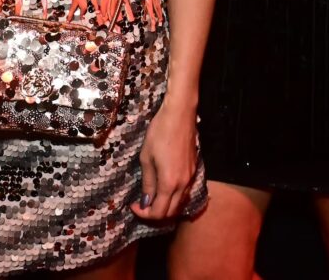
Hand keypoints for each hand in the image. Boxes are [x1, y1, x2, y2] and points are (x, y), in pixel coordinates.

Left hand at [131, 94, 197, 220]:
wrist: (180, 114)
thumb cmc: (159, 133)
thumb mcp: (146, 158)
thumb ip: (148, 182)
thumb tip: (146, 201)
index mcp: (170, 183)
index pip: (159, 212)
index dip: (144, 214)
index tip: (134, 205)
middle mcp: (183, 184)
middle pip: (171, 212)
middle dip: (155, 213)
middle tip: (142, 204)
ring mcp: (191, 177)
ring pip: (180, 203)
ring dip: (166, 206)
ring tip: (152, 197)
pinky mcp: (194, 170)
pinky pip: (184, 192)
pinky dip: (174, 197)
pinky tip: (164, 187)